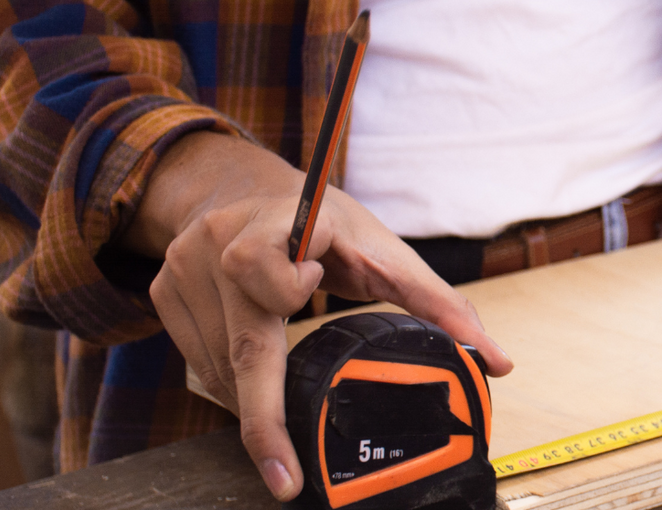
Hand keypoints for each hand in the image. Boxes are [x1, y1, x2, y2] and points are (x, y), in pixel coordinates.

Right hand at [127, 131, 512, 500]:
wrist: (246, 187)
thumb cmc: (326, 225)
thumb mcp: (384, 251)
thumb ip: (438, 304)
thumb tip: (497, 361)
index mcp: (281, 222)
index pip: (270, 263)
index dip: (287, 286)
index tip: (307, 292)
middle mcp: (222, 240)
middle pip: (242, 341)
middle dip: (263, 419)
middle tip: (284, 475)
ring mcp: (185, 267)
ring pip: (217, 362)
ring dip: (251, 401)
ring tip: (281, 414)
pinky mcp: (164, 291)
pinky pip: (195, 359)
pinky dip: (227, 383)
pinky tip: (250, 380)